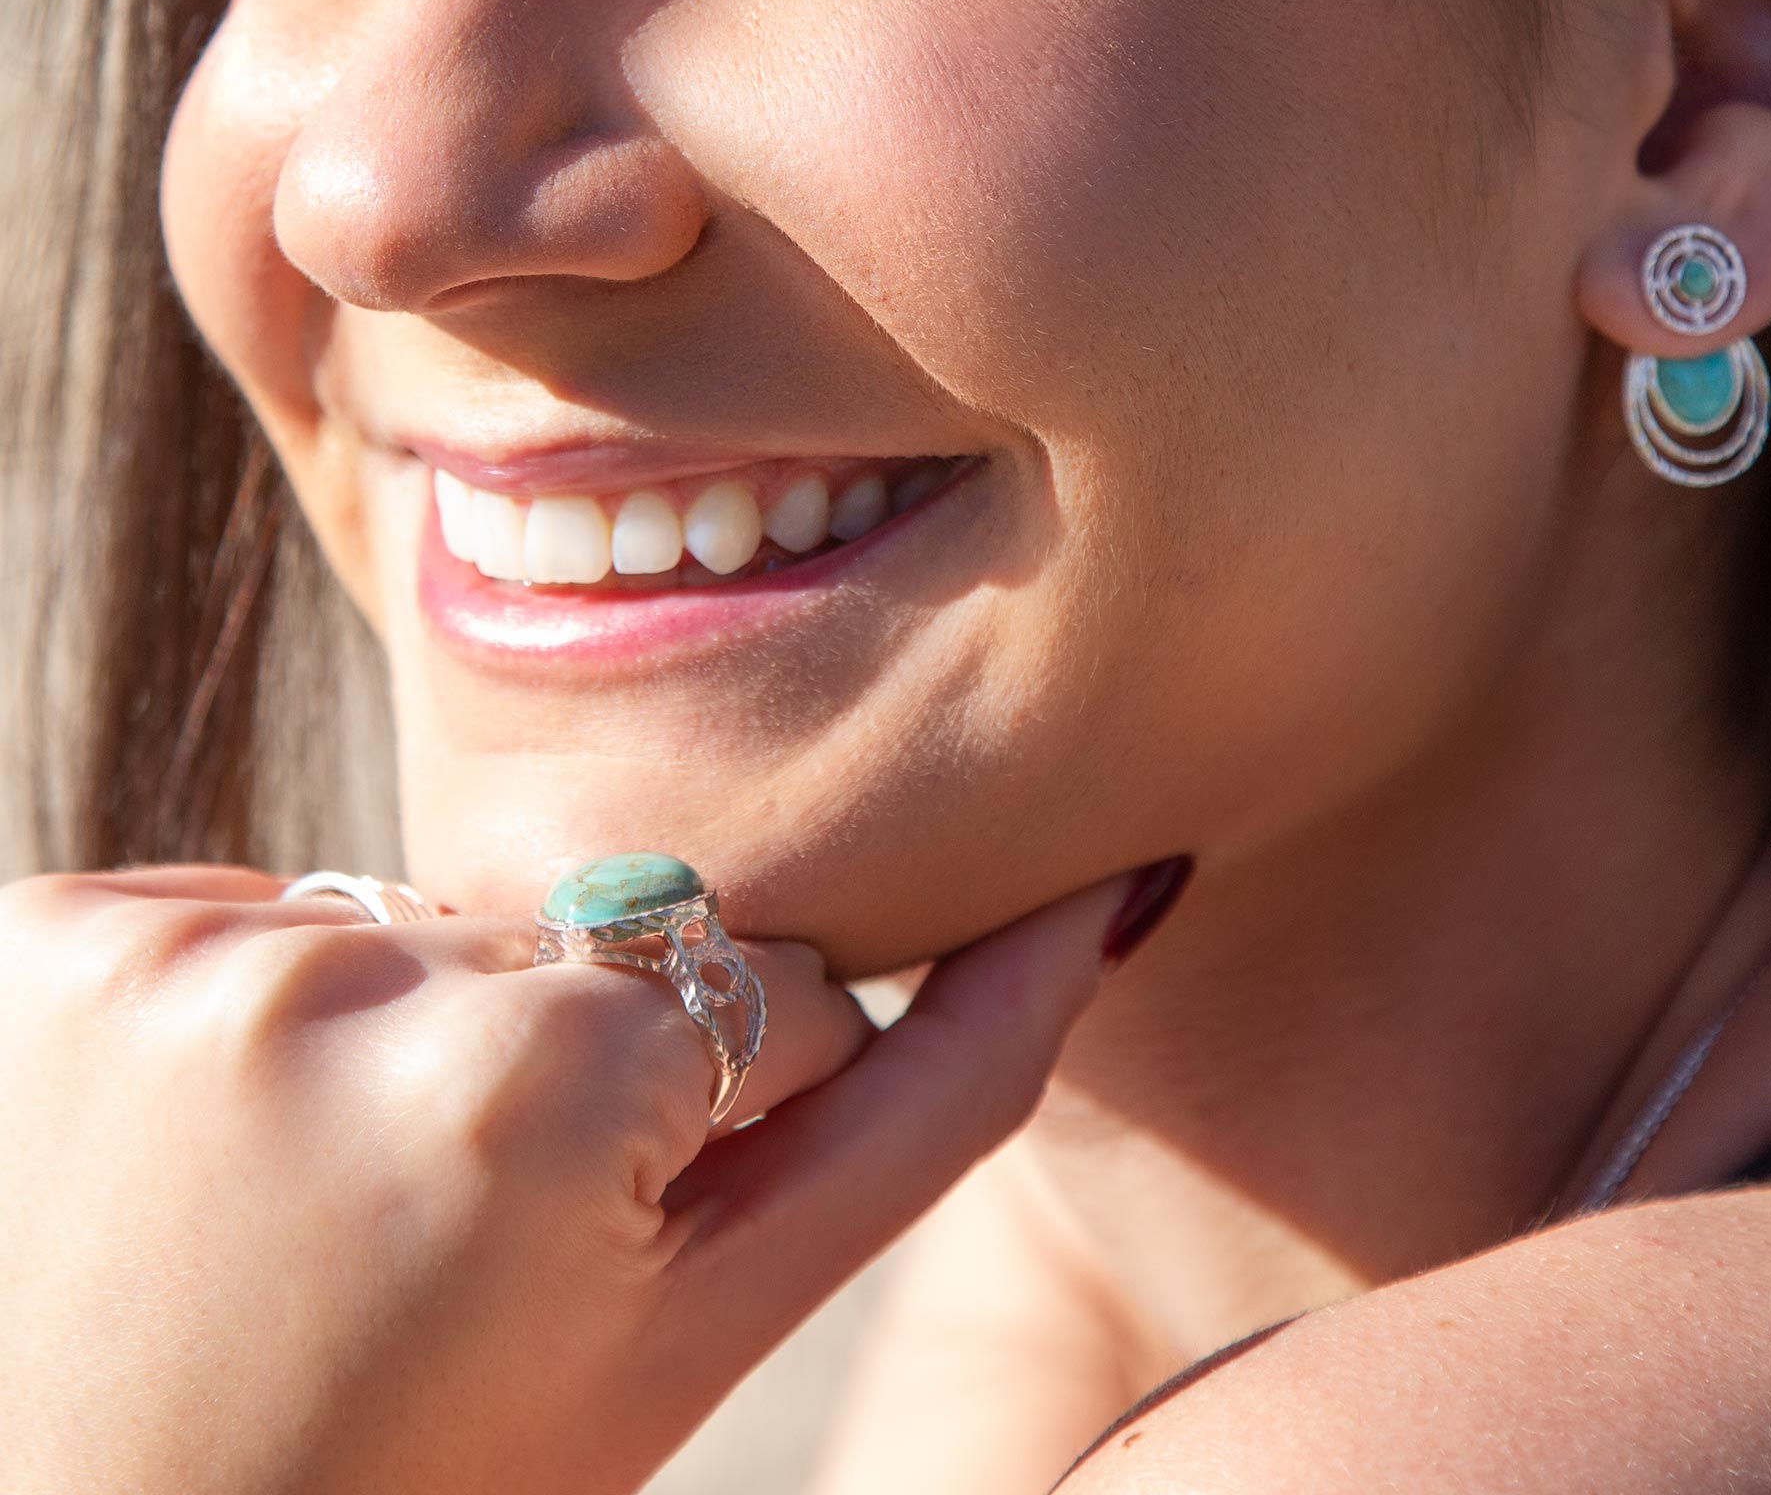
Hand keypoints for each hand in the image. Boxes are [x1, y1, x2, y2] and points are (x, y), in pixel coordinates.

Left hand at [0, 861, 1143, 1494]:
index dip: (705, 1121)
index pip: (755, 976)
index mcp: (542, 1085)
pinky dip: (252, 1000)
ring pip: (417, 908)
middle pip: (580, 925)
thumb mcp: (704, 1324)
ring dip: (405, 1028)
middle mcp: (339, 979)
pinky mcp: (41, 926)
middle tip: (438, 1241)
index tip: (591, 1239)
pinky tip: (194, 1158)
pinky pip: (246, 899)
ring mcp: (166, 953)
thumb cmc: (440, 1481)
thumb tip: (1111, 888)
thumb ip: (934, 1100)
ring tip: (316, 1209)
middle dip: (559, 1054)